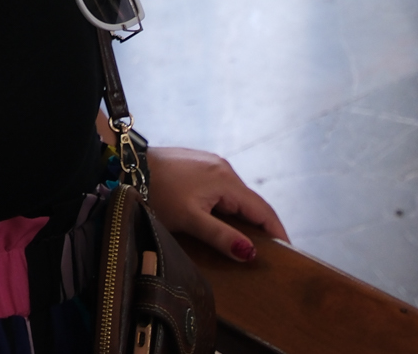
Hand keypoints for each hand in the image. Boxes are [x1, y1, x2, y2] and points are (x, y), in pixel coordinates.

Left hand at [144, 146, 285, 263]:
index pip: (263, 210)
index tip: (289, 252)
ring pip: (236, 195)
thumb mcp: (190, 220)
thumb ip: (221, 236)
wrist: (128, 165)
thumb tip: (251, 253)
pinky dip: (228, 206)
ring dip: (243, 216)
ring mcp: (211, 163)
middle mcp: (224, 168)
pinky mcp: (198, 164)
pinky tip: (222, 219)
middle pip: (251, 202)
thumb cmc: (157, 192)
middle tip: (268, 252)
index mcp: (227, 181)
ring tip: (246, 240)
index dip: (277, 232)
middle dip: (261, 226)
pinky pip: (222, 188)